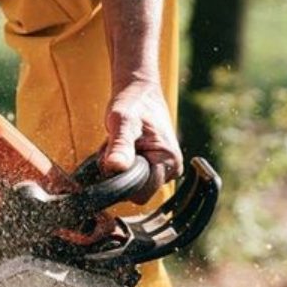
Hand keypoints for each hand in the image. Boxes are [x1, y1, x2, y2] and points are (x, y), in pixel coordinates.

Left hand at [101, 80, 182, 203]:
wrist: (139, 91)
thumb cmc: (132, 103)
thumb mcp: (122, 122)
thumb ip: (120, 146)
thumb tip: (115, 167)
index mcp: (168, 163)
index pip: (141, 195)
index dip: (122, 182)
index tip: (115, 158)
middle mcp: (172, 170)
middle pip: (137, 191)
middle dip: (120, 174)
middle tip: (116, 147)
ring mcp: (166, 170)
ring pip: (134, 185)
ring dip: (121, 169)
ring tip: (121, 145)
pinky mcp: (159, 167)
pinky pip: (136, 178)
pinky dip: (125, 166)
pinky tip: (126, 149)